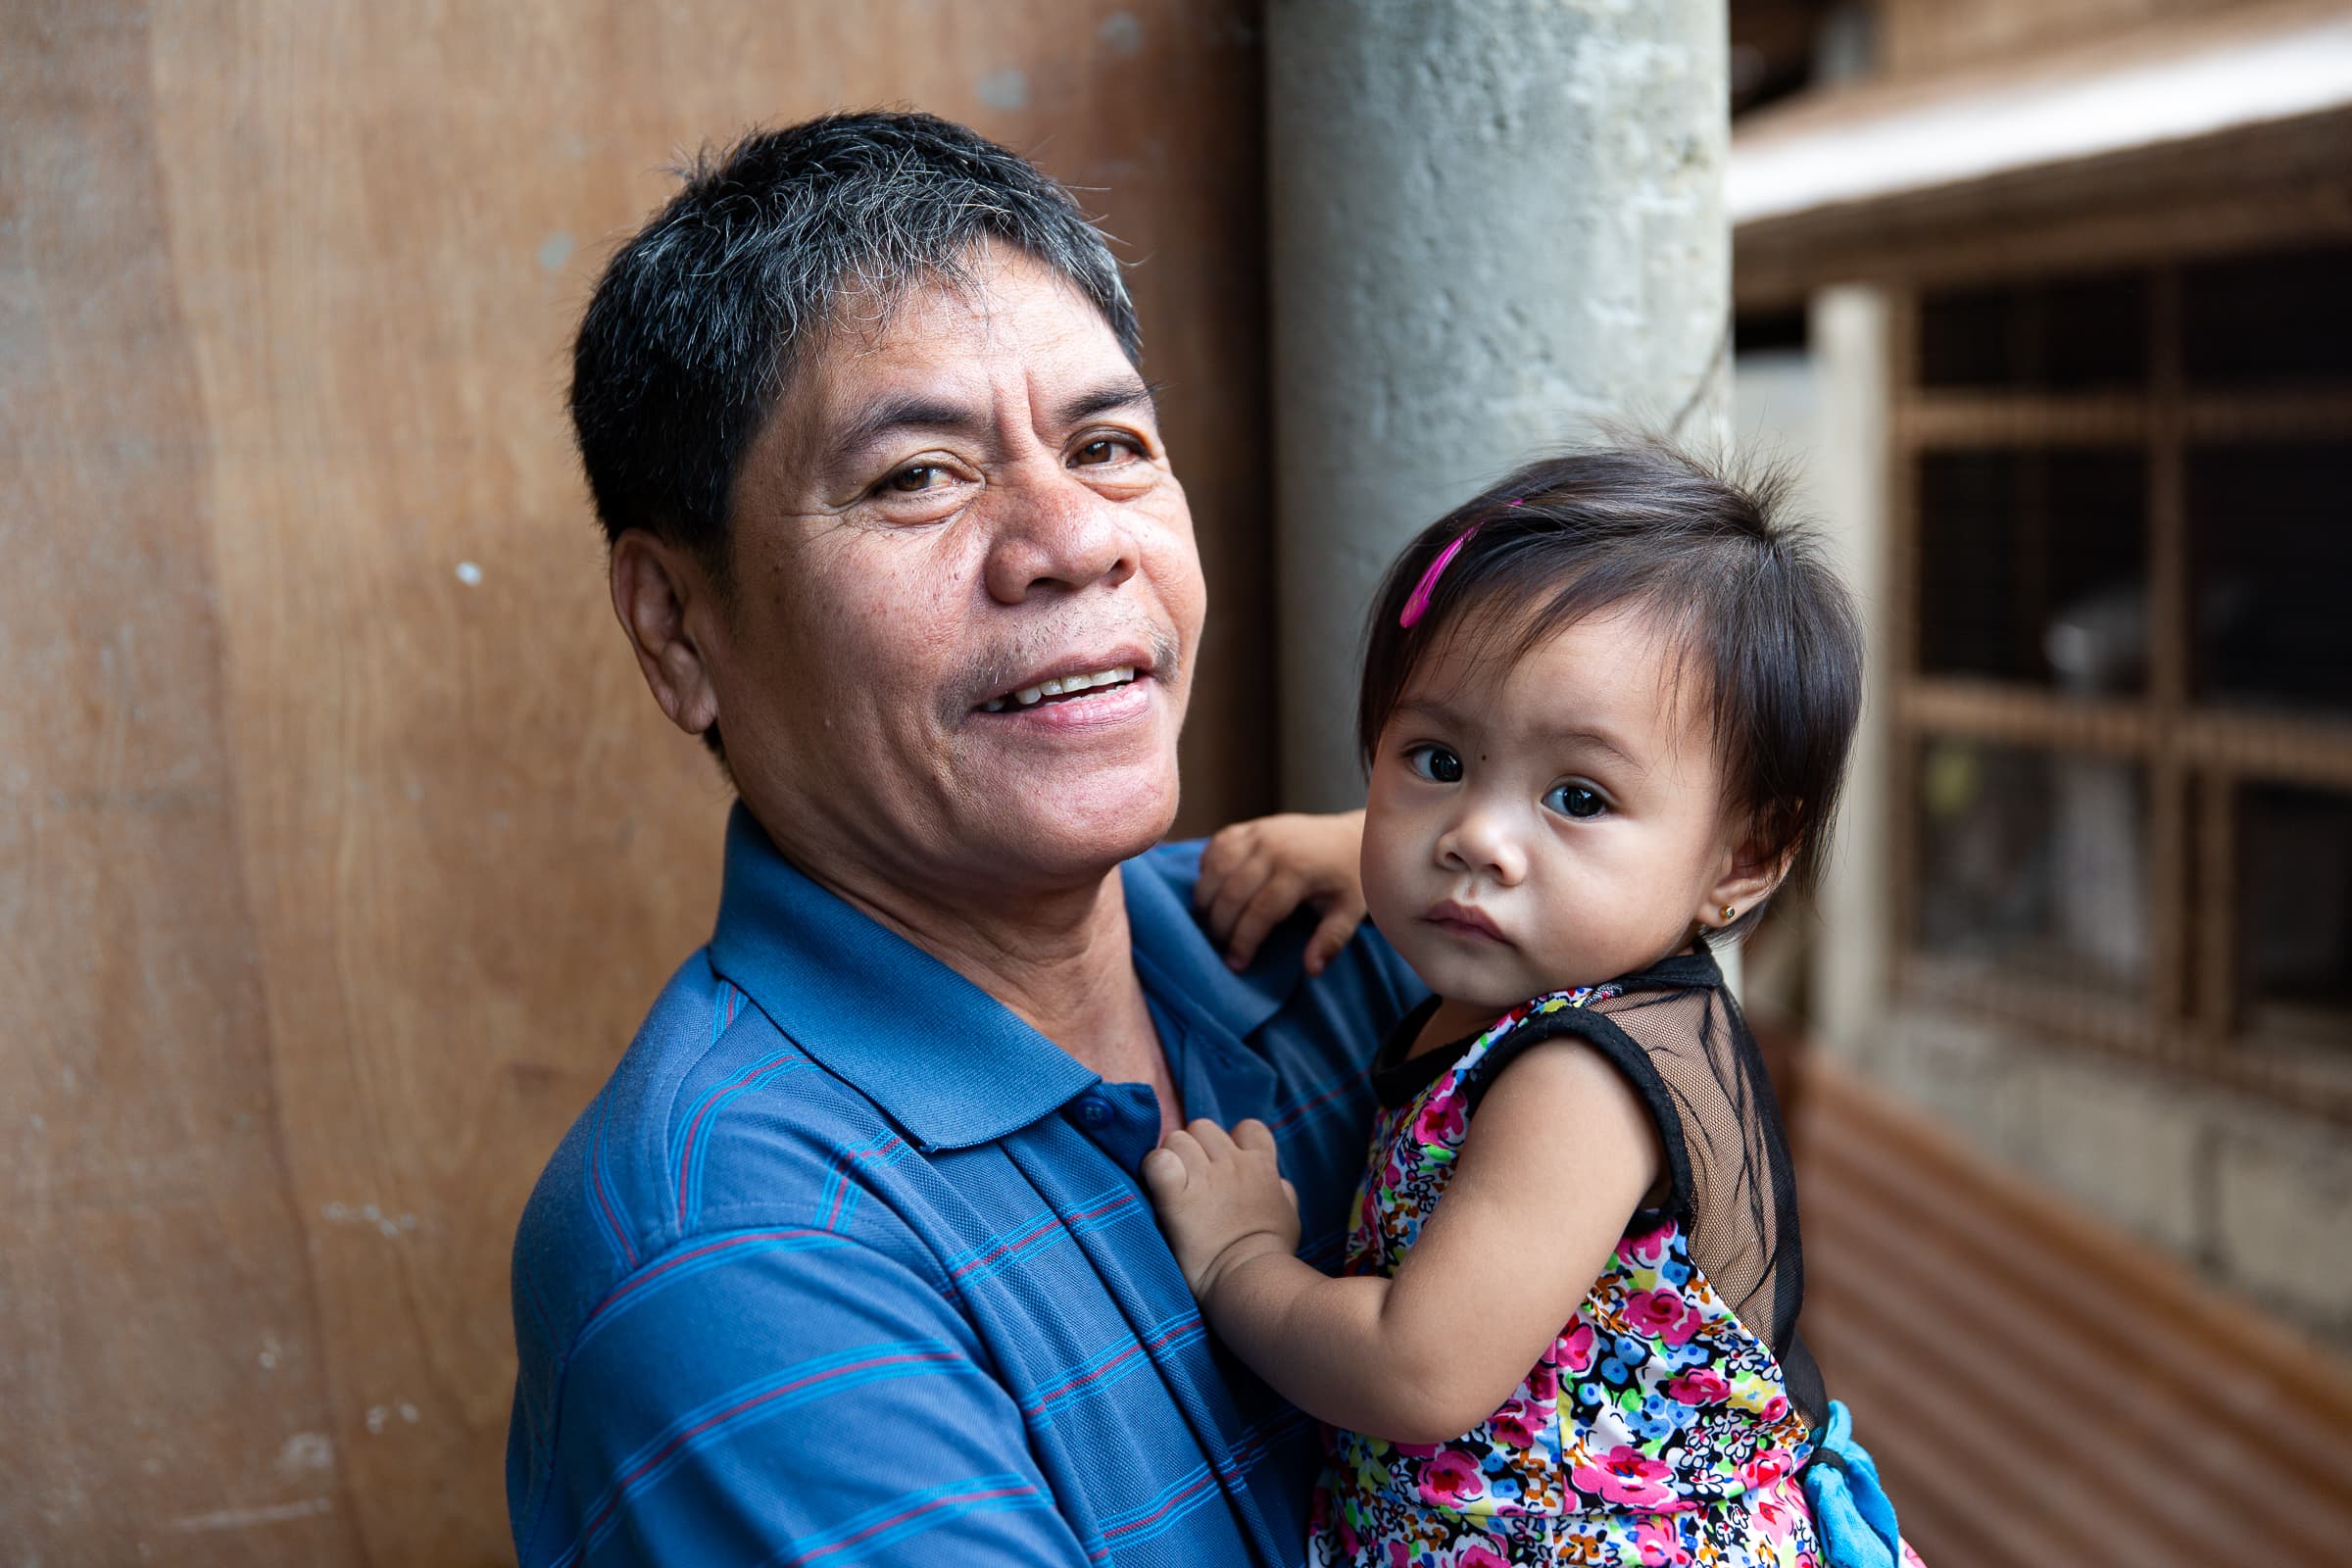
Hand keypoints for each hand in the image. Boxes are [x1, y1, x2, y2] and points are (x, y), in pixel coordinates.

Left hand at [1140, 1118, 1300, 1302]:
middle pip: (1203, 1127)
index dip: (1233, 1141)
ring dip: (1171, 1157)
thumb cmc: (1272, 1255)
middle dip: (1194, 1147)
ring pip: (1177, 1138)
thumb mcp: (1289, 1216)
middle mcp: (1233, 1163)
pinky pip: (1158, 1161)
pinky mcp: (1176, 1196)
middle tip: (1191, 1179)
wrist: (1251, 1281)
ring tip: (1173, 1187)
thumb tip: (1278, 1181)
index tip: (1225, 1164)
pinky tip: (1159, 1188)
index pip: (1248, 1127)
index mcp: (1261, 1166)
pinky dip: (1154, 1170)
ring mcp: (1204, 1177)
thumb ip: (1282, 1191)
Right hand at [1195, 810, 1366, 974]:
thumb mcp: (1350, 911)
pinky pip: (1216, 847)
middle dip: (1220, 926)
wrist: (1351, 837)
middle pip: (1231, 892)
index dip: (1244, 941)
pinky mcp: (1248, 827)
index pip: (1260, 911)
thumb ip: (1331, 940)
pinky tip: (1213, 892)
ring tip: (1211, 923)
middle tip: (1221, 946)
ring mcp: (1258, 833)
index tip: (1236, 964)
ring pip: (1216, 868)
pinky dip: (1207, 871)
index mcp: (1299, 870)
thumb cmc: (1349, 879)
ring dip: (1206, 899)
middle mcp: (1273, 848)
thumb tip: (1311, 970)